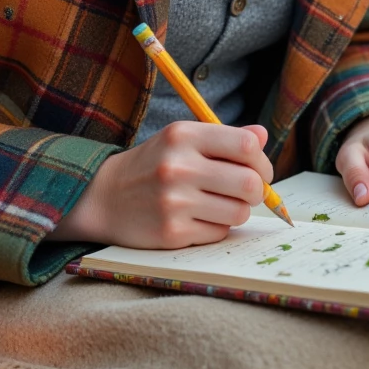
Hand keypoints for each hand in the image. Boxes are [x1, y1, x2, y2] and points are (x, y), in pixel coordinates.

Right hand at [53, 122, 273, 247]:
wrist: (106, 196)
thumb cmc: (154, 164)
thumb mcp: (182, 139)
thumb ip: (224, 137)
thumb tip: (262, 136)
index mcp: (183, 135)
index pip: (246, 146)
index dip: (262, 161)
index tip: (260, 169)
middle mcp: (178, 166)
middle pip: (249, 183)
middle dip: (257, 191)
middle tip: (248, 192)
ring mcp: (174, 202)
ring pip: (239, 212)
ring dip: (237, 211)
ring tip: (220, 204)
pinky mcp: (172, 233)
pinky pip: (219, 233)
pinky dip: (216, 227)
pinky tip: (199, 218)